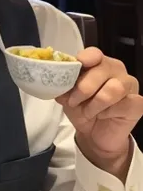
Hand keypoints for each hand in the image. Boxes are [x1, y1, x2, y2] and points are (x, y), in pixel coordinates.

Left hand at [56, 48, 142, 174]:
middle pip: (102, 69)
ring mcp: (129, 85)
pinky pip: (125, 104)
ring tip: (88, 112)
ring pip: (114, 88)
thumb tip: (55, 82)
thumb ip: (64, 87)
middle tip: (74, 101)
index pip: (94, 54)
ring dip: (96, 103)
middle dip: (84, 87)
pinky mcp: (137, 103)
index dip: (86, 58)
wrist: (93, 136)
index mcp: (98, 64)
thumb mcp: (67, 98)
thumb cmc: (82, 111)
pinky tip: (105, 116)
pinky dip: (110, 112)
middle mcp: (115, 71)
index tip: (78, 64)